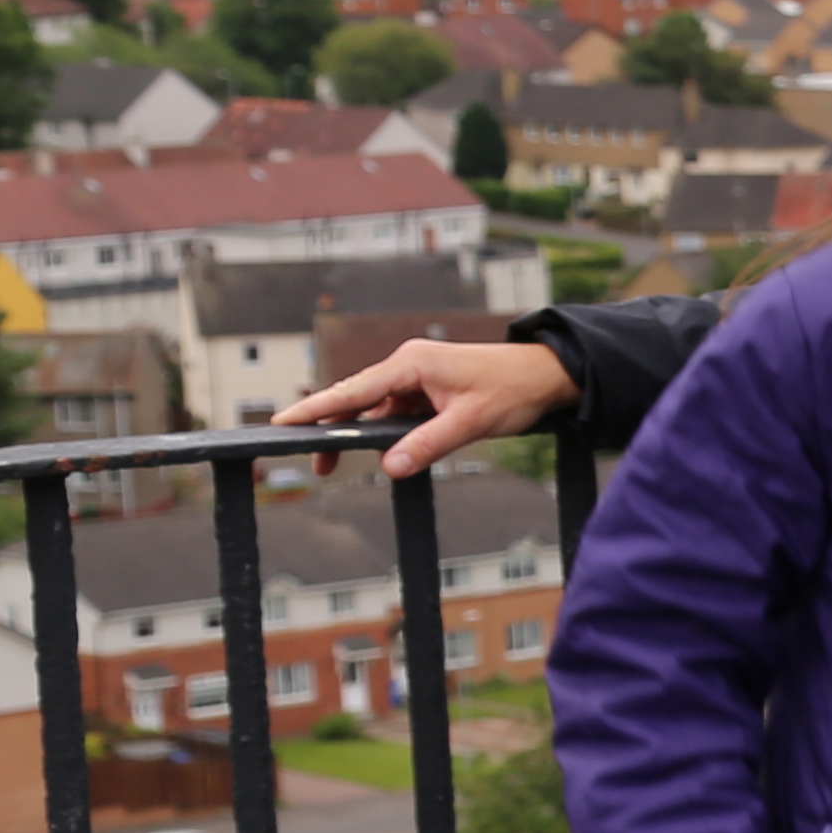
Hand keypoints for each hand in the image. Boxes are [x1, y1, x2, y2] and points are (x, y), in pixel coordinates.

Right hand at [277, 336, 574, 478]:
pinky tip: (381, 454)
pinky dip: (385, 434)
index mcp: (411, 364)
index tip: (282, 423)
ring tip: (328, 465)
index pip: (352, 390)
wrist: (549, 375)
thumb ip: (428, 445)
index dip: (316, 409)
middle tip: (311, 463)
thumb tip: (390, 468)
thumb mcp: (471, 422)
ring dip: (358, 436)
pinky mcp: (428, 391)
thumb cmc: (514, 389)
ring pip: (374, 410)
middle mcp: (408, 366)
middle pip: (356, 400)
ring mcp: (417, 378)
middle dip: (330, 430)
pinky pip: (396, 414)